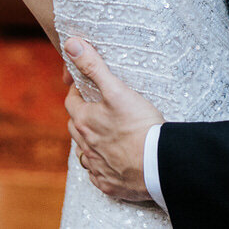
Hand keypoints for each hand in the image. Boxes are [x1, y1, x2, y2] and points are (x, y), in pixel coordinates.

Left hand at [62, 37, 163, 202]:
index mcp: (85, 121)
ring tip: (101, 135)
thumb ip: (93, 66)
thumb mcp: (117, 89)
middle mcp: (86, 145)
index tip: (85, 86)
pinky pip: (97, 174)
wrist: (157, 163)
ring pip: (84, 152)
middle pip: (75, 127)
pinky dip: (100, 167)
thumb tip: (71, 44)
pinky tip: (110, 161)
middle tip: (94, 108)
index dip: (77, 91)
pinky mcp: (109, 183)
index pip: (71, 102)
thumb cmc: (139, 125)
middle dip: (81, 116)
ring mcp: (97, 166)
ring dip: (88, 142)